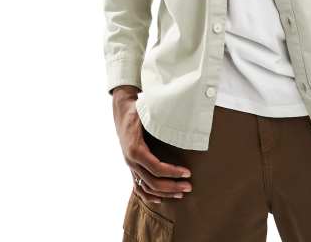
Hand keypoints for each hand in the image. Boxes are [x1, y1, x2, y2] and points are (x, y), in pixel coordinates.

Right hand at [111, 86, 192, 204]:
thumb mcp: (148, 113)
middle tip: (189, 187)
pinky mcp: (131, 166)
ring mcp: (130, 165)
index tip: (187, 173)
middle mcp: (131, 160)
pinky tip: (160, 200)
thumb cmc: (138, 110)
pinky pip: (138, 187)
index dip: (173, 173)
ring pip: (146, 188)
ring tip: (180, 194)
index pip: (156, 168)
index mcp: (135, 149)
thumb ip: (161, 121)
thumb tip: (182, 121)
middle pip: (152, 182)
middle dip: (172, 187)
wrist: (122, 110)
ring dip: (164, 193)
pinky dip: (148, 196)